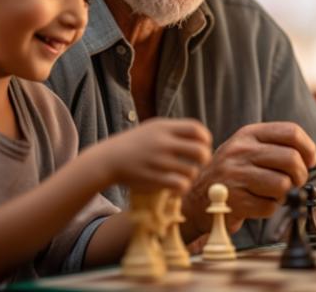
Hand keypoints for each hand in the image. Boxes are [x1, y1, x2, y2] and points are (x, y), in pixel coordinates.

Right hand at [93, 118, 211, 194]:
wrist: (109, 158)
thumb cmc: (136, 143)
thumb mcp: (154, 128)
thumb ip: (176, 130)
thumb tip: (203, 137)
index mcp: (164, 127)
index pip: (197, 129)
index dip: (205, 138)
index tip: (203, 145)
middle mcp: (163, 143)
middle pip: (201, 151)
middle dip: (204, 158)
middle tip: (199, 162)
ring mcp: (159, 162)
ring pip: (192, 171)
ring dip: (192, 174)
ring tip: (184, 174)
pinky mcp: (154, 179)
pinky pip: (181, 185)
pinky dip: (183, 187)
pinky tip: (177, 185)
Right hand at [181, 122, 315, 238]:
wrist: (196, 197)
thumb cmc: (230, 173)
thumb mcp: (246, 148)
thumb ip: (274, 146)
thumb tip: (309, 156)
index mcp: (247, 134)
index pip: (291, 132)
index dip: (308, 148)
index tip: (310, 160)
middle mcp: (241, 151)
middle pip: (292, 159)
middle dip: (300, 175)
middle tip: (294, 182)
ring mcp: (236, 175)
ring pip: (283, 184)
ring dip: (284, 194)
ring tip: (271, 193)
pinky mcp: (235, 200)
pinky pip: (271, 206)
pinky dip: (270, 208)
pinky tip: (257, 203)